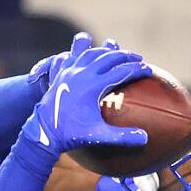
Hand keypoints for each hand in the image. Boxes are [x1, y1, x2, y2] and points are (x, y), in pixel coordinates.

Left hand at [23, 32, 150, 154]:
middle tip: (138, 59)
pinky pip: (74, 58)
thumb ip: (122, 137)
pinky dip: (85, 54)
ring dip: (107, 52)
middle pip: (109, 57)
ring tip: (117, 54)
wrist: (41, 133)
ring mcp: (69, 72)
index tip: (149, 70)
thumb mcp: (97, 136)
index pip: (121, 71)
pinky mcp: (60, 74)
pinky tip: (90, 57)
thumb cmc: (70, 135)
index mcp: (93, 86)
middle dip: (126, 56)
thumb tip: (145, 139)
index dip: (138, 69)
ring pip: (91, 53)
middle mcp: (81, 74)